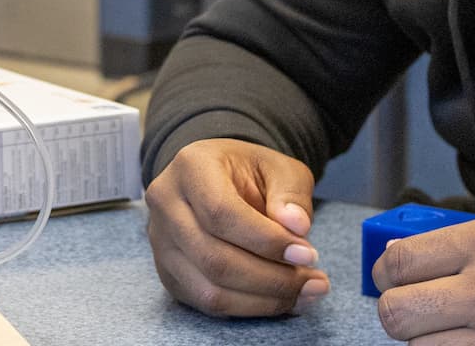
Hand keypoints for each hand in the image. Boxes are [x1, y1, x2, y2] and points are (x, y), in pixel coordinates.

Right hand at [146, 138, 330, 317]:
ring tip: (305, 293)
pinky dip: (250, 308)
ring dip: (263, 300)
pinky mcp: (168, 272)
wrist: (217, 180)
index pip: (221, 213)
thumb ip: (291, 194)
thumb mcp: (279, 168)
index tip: (307, 254)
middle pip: (214, 258)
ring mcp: (160, 242)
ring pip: (209, 290)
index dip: (266, 241)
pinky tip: (281, 300)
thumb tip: (297, 227)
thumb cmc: (249, 173)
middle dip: (271, 278)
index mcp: (190, 167)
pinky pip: (207, 303)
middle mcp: (166, 204)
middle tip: (313, 281)